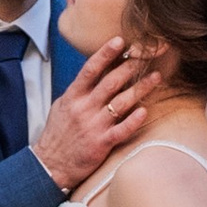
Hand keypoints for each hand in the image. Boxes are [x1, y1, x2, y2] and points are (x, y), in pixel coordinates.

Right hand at [33, 36, 149, 189]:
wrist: (50, 165)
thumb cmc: (58, 134)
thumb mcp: (62, 106)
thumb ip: (78, 90)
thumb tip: (94, 73)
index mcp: (73, 96)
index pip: (90, 69)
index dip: (105, 54)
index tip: (120, 40)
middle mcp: (84, 108)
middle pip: (111, 82)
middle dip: (131, 66)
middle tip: (148, 54)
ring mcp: (93, 126)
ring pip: (120, 102)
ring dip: (140, 88)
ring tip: (157, 76)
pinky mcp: (101, 144)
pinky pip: (120, 130)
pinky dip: (133, 120)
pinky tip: (145, 111)